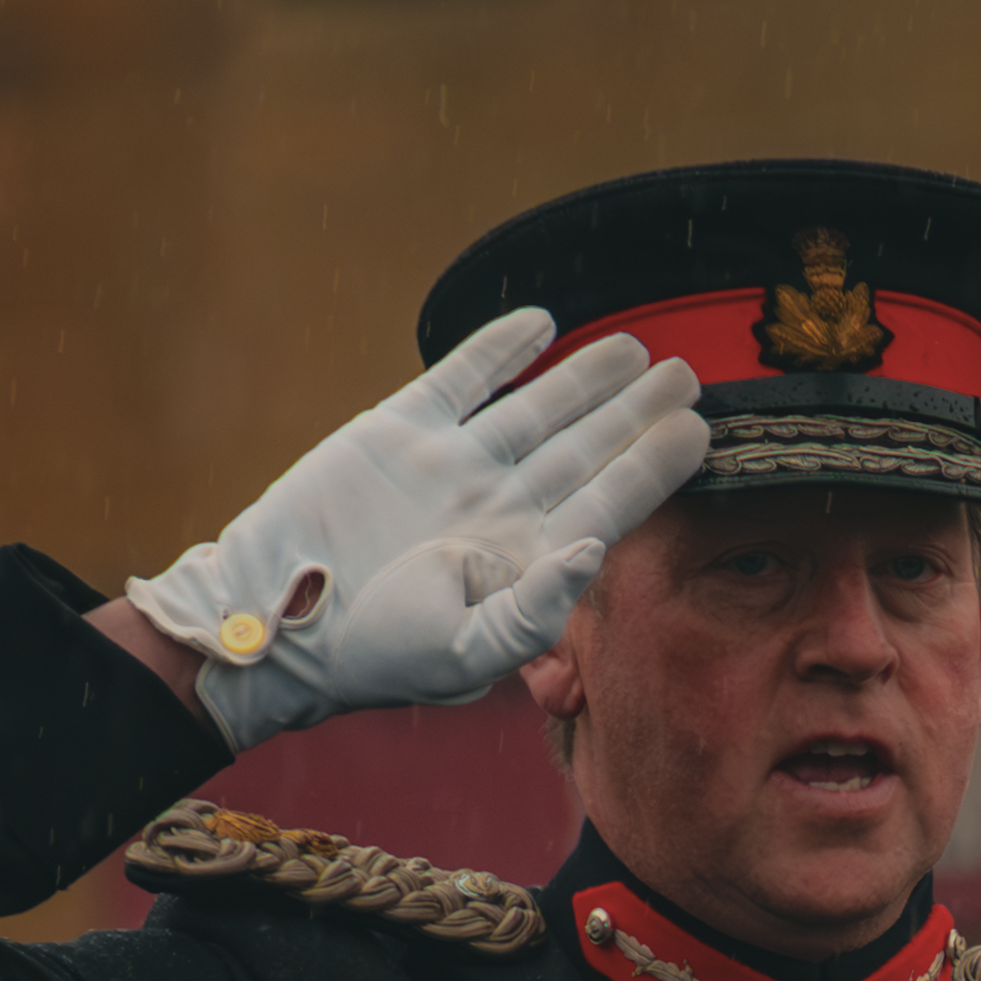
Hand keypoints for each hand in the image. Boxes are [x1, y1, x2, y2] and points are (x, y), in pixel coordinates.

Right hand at [120, 308, 707, 751]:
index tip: (700, 431)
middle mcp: (501, 506)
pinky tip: (541, 322)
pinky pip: (461, 380)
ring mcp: (454, 466)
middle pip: (586, 447)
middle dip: (636, 412)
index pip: (609, 503)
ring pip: (536, 407)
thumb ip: (536, 614)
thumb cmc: (376, 657)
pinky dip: (498, 349)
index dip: (654, 465)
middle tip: (688, 375)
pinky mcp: (400, 431)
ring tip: (635, 349)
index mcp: (527, 559)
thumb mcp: (466, 655)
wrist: (280, 621)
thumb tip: (593, 551)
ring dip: (585, 377)